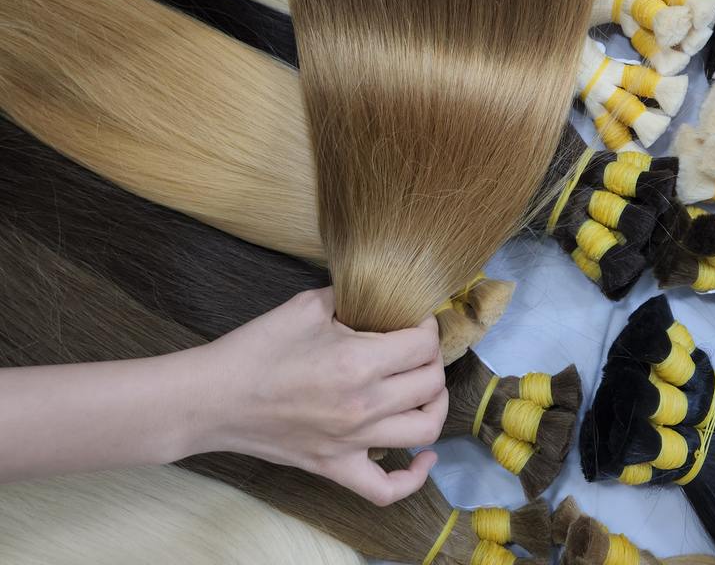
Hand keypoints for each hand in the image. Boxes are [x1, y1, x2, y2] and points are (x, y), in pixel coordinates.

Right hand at [193, 288, 446, 504]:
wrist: (213, 398)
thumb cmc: (257, 348)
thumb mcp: (307, 305)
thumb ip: (351, 296)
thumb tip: (380, 291)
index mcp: (358, 362)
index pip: (423, 344)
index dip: (427, 326)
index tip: (416, 319)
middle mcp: (363, 406)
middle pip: (431, 383)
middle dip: (433, 358)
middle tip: (419, 345)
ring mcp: (351, 443)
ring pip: (424, 431)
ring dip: (435, 405)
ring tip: (426, 387)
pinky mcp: (334, 467)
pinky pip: (386, 489)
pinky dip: (414, 476)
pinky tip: (425, 456)